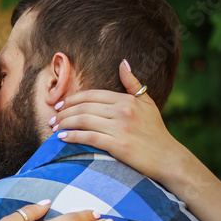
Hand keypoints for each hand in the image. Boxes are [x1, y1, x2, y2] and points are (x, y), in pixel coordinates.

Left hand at [51, 60, 190, 183]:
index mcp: (127, 100)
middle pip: (84, 107)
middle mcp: (123, 111)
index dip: (72, 99)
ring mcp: (120, 128)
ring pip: (83, 121)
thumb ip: (133, 84)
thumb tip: (123, 63)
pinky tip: (62, 138)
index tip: (60, 106)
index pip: (92, 95)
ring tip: (54, 128)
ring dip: (64, 124)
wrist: (168, 158)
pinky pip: (89, 138)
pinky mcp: (119, 146)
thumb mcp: (147, 103)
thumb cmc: (156, 132)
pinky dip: (73, 137)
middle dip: (64, 112)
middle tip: (52, 118)